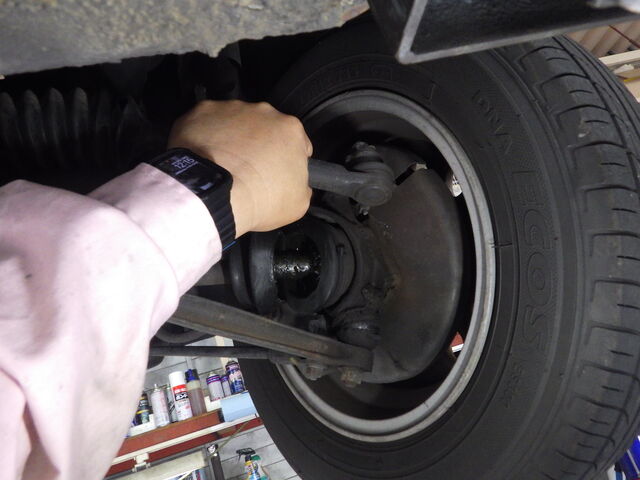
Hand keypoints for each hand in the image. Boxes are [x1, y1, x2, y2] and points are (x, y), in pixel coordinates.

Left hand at [168, 100, 312, 237]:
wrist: (216, 195)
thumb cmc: (257, 198)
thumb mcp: (298, 203)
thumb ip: (302, 186)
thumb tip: (298, 186)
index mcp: (291, 130)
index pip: (298, 141)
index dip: (289, 160)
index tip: (280, 173)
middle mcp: (263, 112)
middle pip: (266, 128)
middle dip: (261, 146)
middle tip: (252, 172)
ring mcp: (232, 109)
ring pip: (237, 123)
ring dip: (234, 140)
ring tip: (226, 168)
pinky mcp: (203, 113)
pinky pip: (208, 122)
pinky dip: (207, 136)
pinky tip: (207, 158)